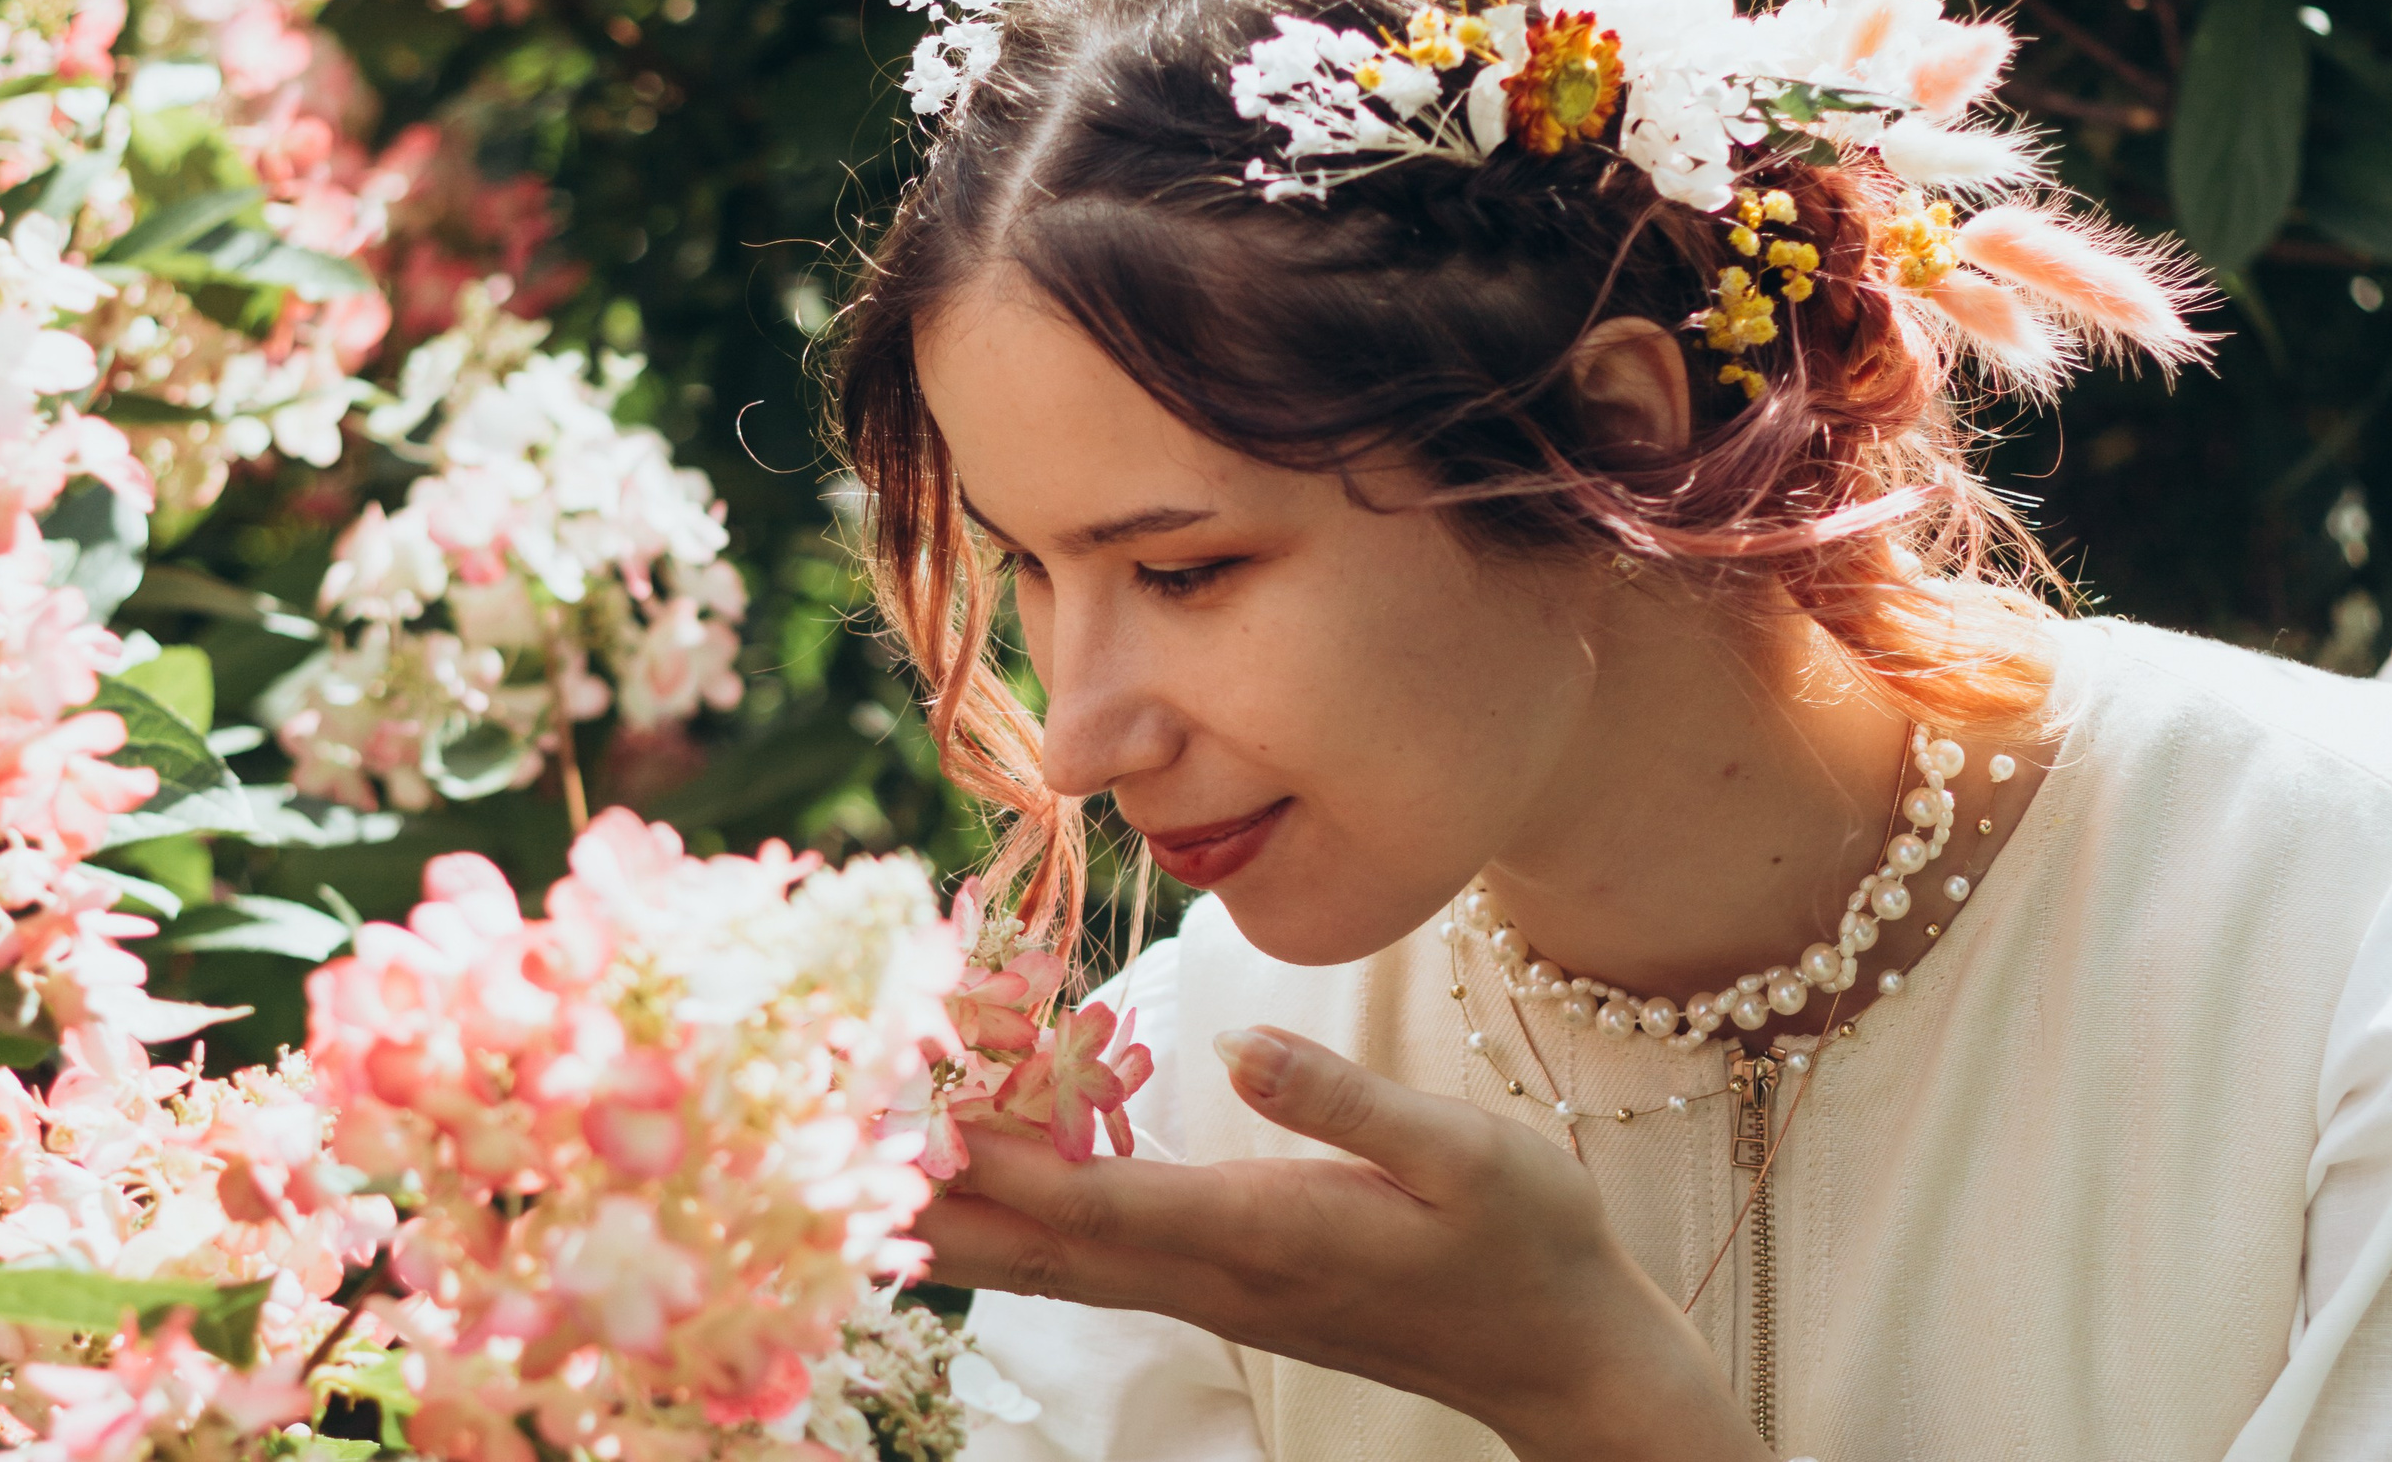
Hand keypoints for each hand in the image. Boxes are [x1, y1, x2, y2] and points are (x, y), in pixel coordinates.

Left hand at [915, 1026, 1768, 1461]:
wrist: (1560, 1350)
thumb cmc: (1525, 1241)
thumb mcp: (1462, 1152)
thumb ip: (1344, 1100)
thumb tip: (1234, 1041)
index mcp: (1260, 1233)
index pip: (1091, 1206)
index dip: (988, 1163)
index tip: (901, 1116)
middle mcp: (1214, 1274)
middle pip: (1037, 1250)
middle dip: (931, 1201)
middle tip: (831, 1146)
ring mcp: (1215, 1290)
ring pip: (1054, 1265)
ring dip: (959, 1220)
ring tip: (867, 1168)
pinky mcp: (1228, 1283)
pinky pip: (1096, 1260)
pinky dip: (1022, 1224)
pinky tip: (985, 1193)